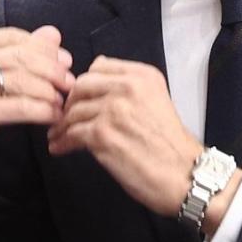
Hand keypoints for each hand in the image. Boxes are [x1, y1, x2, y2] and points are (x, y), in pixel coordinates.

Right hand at [0, 25, 73, 199]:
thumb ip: (15, 54)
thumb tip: (53, 34)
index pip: (14, 37)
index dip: (44, 49)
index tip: (64, 62)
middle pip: (22, 57)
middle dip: (53, 70)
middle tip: (70, 84)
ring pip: (25, 81)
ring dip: (51, 93)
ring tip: (62, 103)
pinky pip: (22, 107)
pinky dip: (44, 111)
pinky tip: (53, 117)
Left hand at [48, 56, 239, 223]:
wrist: (184, 175)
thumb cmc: (171, 145)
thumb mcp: (157, 101)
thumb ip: (130, 88)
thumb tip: (97, 80)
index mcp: (143, 76)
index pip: (99, 66)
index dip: (86, 84)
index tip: (81, 98)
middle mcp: (128, 87)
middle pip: (81, 86)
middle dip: (70, 103)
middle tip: (65, 118)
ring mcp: (113, 110)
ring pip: (73, 111)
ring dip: (62, 125)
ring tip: (58, 136)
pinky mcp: (102, 135)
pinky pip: (71, 133)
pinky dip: (62, 142)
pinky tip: (60, 148)